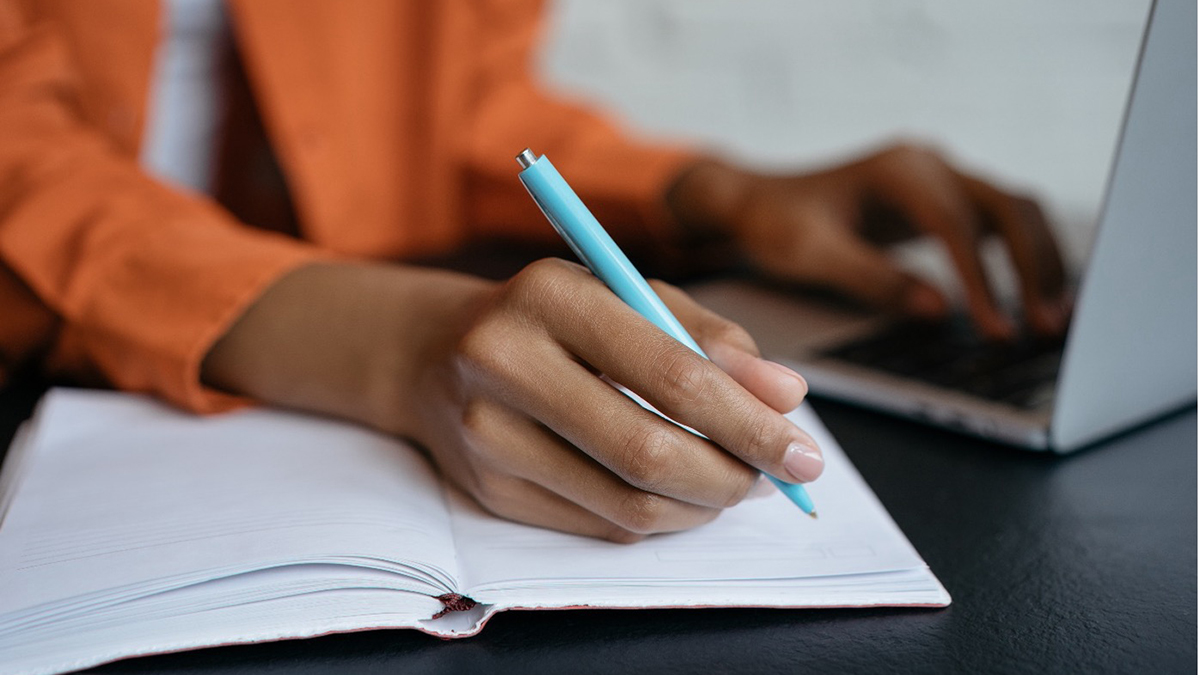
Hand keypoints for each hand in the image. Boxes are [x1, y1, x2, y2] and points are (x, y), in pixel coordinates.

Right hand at [202, 260, 820, 541]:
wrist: (434, 351)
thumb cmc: (552, 317)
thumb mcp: (628, 294)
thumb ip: (710, 337)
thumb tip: (785, 396)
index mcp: (551, 295)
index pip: (670, 373)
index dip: (749, 422)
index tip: (803, 450)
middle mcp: (505, 363)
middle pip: (647, 450)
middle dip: (733, 476)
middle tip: (776, 479)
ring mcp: (486, 435)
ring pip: (626, 502)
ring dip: (702, 505)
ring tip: (734, 483)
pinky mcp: (487, 490)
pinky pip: (599, 524)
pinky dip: (658, 517)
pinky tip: (679, 494)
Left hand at [667, 143, 1068, 338]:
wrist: (757, 202)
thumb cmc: (776, 223)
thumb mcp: (810, 254)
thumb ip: (872, 279)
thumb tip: (937, 310)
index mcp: (899, 170)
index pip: (956, 223)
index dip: (981, 278)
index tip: (995, 327)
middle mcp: (929, 164)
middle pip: (1009, 206)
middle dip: (1035, 267)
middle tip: (1048, 326)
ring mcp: (942, 179)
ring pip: (1016, 211)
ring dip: (1041, 262)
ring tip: (1054, 319)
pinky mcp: (945, 201)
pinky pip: (1000, 225)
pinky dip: (1024, 259)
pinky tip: (1034, 300)